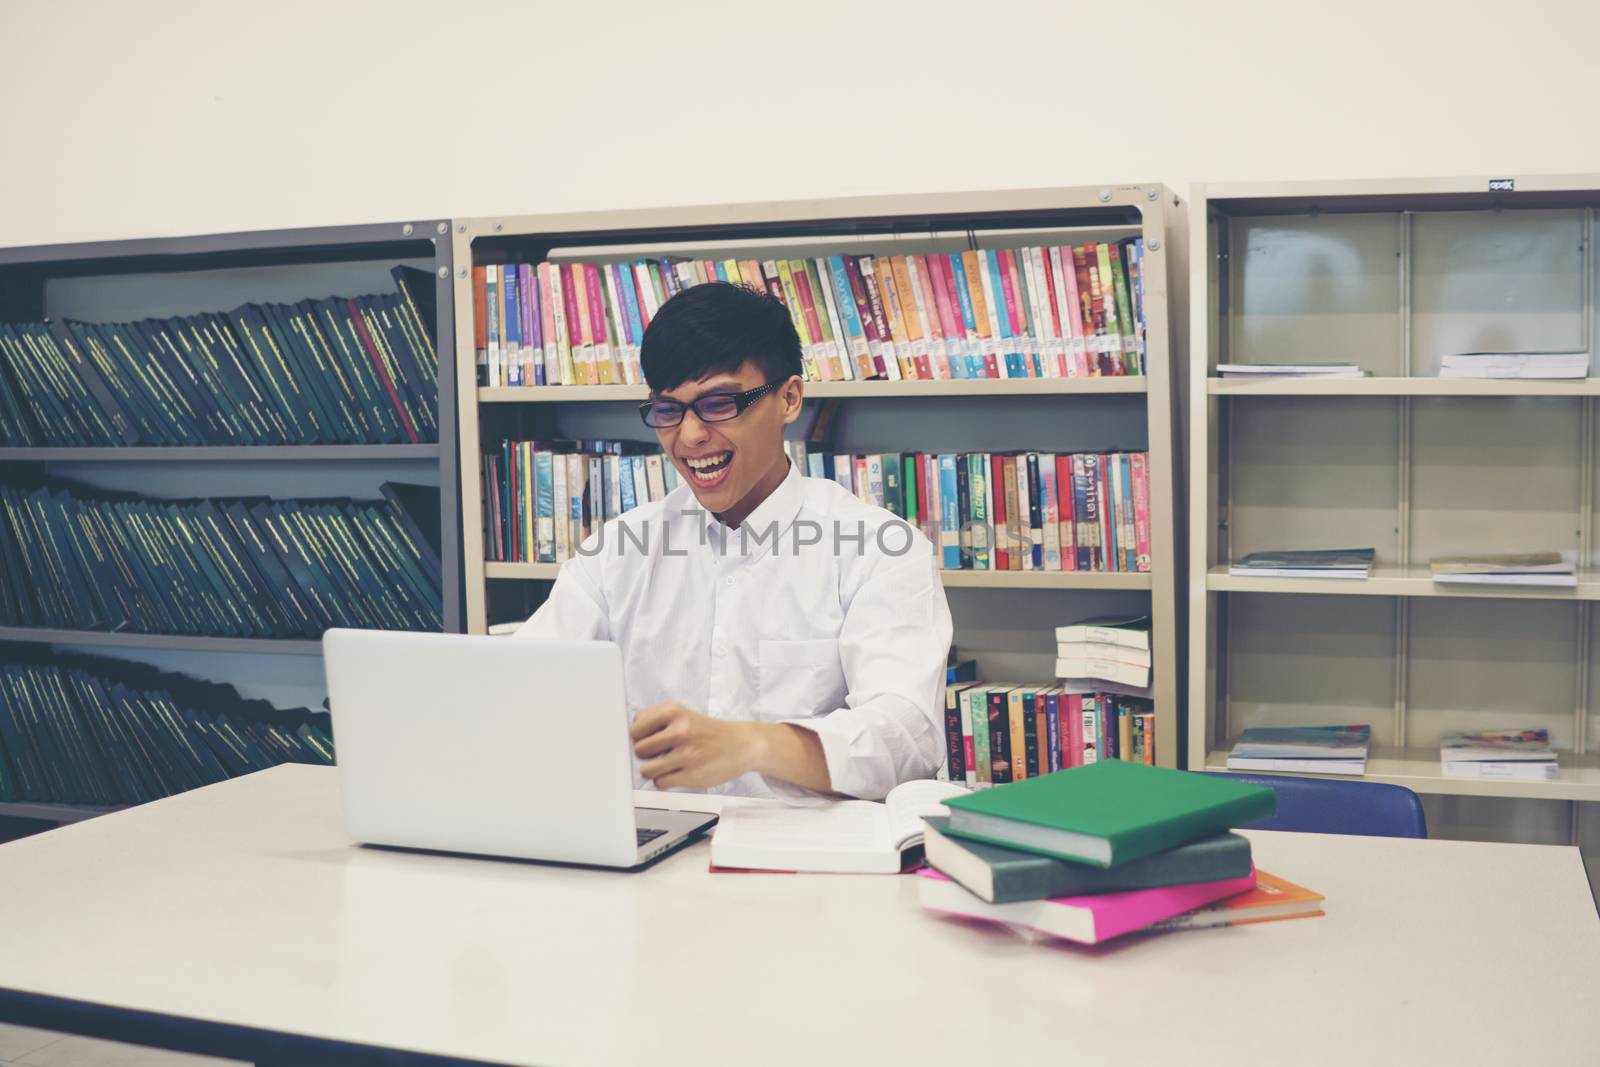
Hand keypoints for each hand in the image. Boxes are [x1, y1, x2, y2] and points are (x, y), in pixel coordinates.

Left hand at [630, 703, 759, 789]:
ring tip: (669, 764)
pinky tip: (678, 773)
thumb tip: (627, 741)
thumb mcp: (682, 715)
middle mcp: (681, 730)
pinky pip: (661, 783)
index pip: (635, 727)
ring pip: (647, 769)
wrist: (741, 744)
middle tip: (661, 753)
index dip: (639, 736)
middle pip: (639, 750)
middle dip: (647, 755)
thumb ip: (654, 722)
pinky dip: (665, 781)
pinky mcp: (692, 774)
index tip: (647, 740)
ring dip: (654, 770)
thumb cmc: (707, 731)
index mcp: (674, 712)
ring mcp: (687, 753)